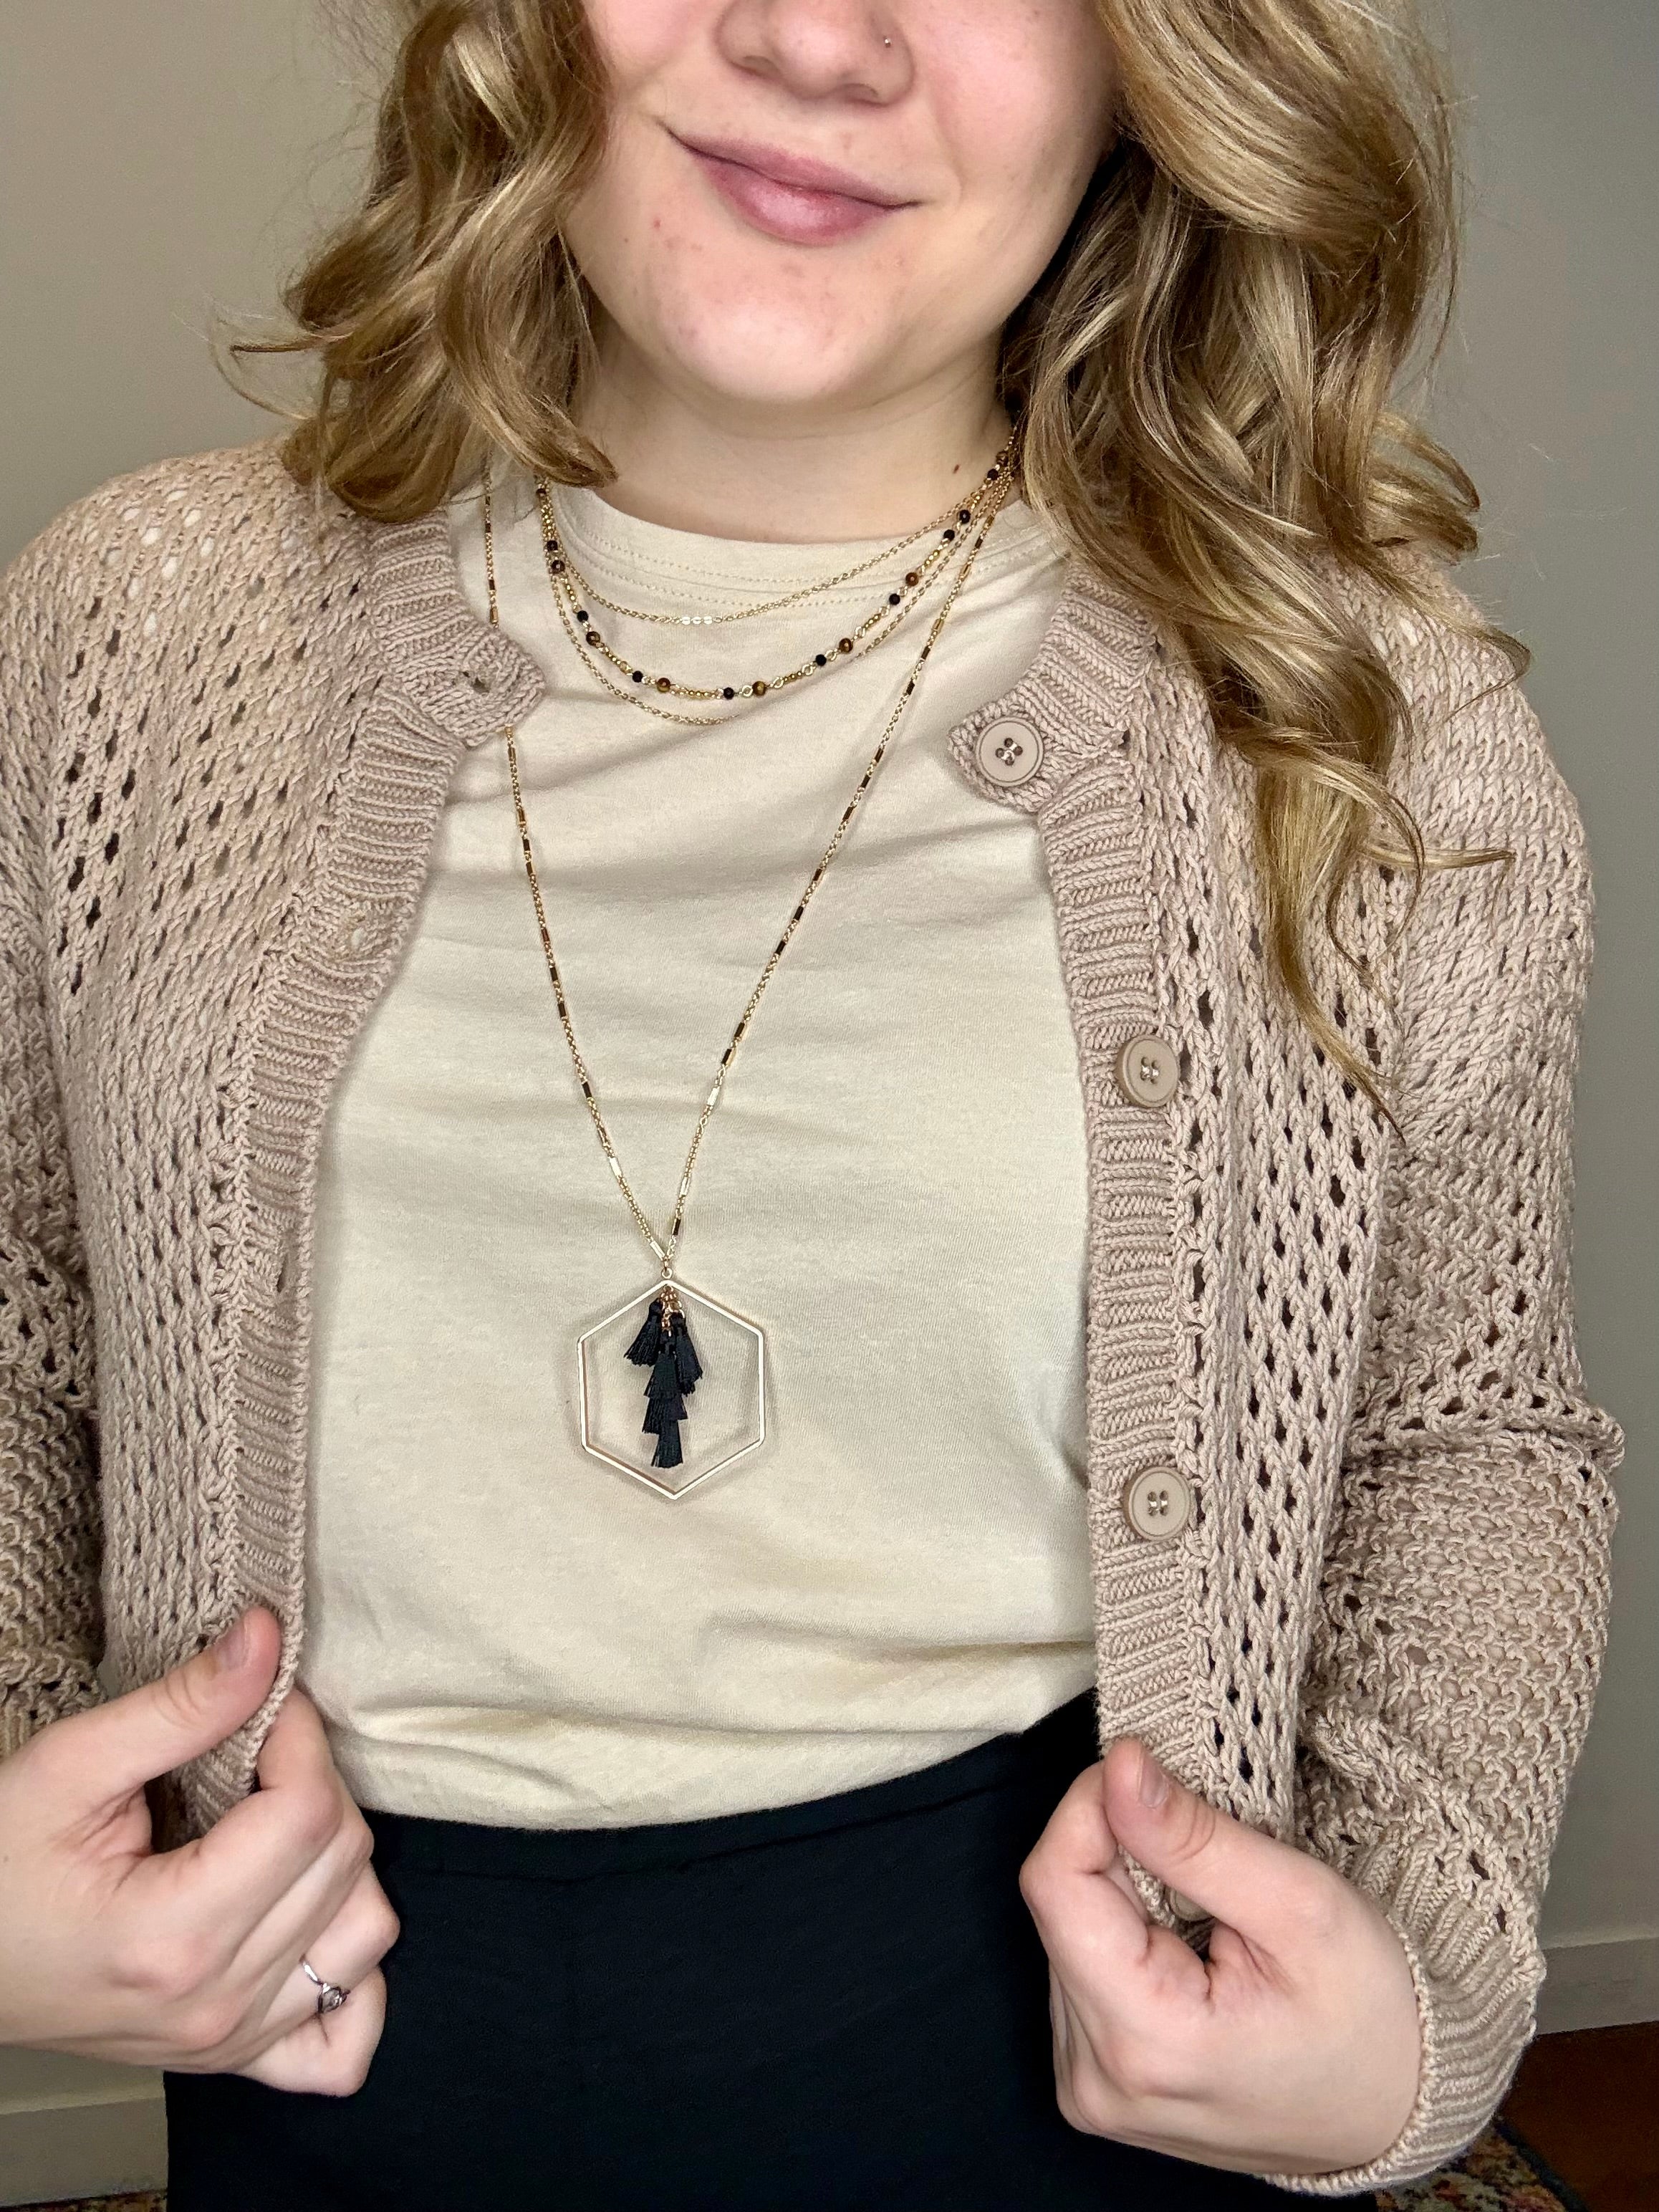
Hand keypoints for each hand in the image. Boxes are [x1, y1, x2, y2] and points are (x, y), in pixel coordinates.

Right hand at [0, 1607, 397, 2094]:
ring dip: (342, 1861)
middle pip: (343, 1861)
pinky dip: (354, 1976)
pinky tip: (311, 1917)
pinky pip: (345, 2041)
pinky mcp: (233, 2056)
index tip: (265, 1705)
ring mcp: (230, 2041)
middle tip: (259, 1751)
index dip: (301, 1736)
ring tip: (276, 1823)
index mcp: (172, 1938)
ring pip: (366, 1931)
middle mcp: (214, 2003)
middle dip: (316, 1779)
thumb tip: (268, 1637)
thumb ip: (180, 1705)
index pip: (308, 1814)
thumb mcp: (68, 1767)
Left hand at [1019, 1736, 1420, 2176]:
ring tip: (1208, 1918)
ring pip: (1066, 1932)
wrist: (1396, 2111)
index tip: (1151, 1776)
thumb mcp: (1300, 1906)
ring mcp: (1091, 2089)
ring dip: (1123, 1899)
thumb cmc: (1369, 2017)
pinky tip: (1186, 1954)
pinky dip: (1125, 1939)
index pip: (1054, 1883)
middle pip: (1059, 1907)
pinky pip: (1079, 1972)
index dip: (1093, 1807)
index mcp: (1144, 2044)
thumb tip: (1116, 1768)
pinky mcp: (1096, 2082)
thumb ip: (1194, 1837)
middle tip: (1206, 1859)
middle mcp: (1096, 2079)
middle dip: (1119, 1854)